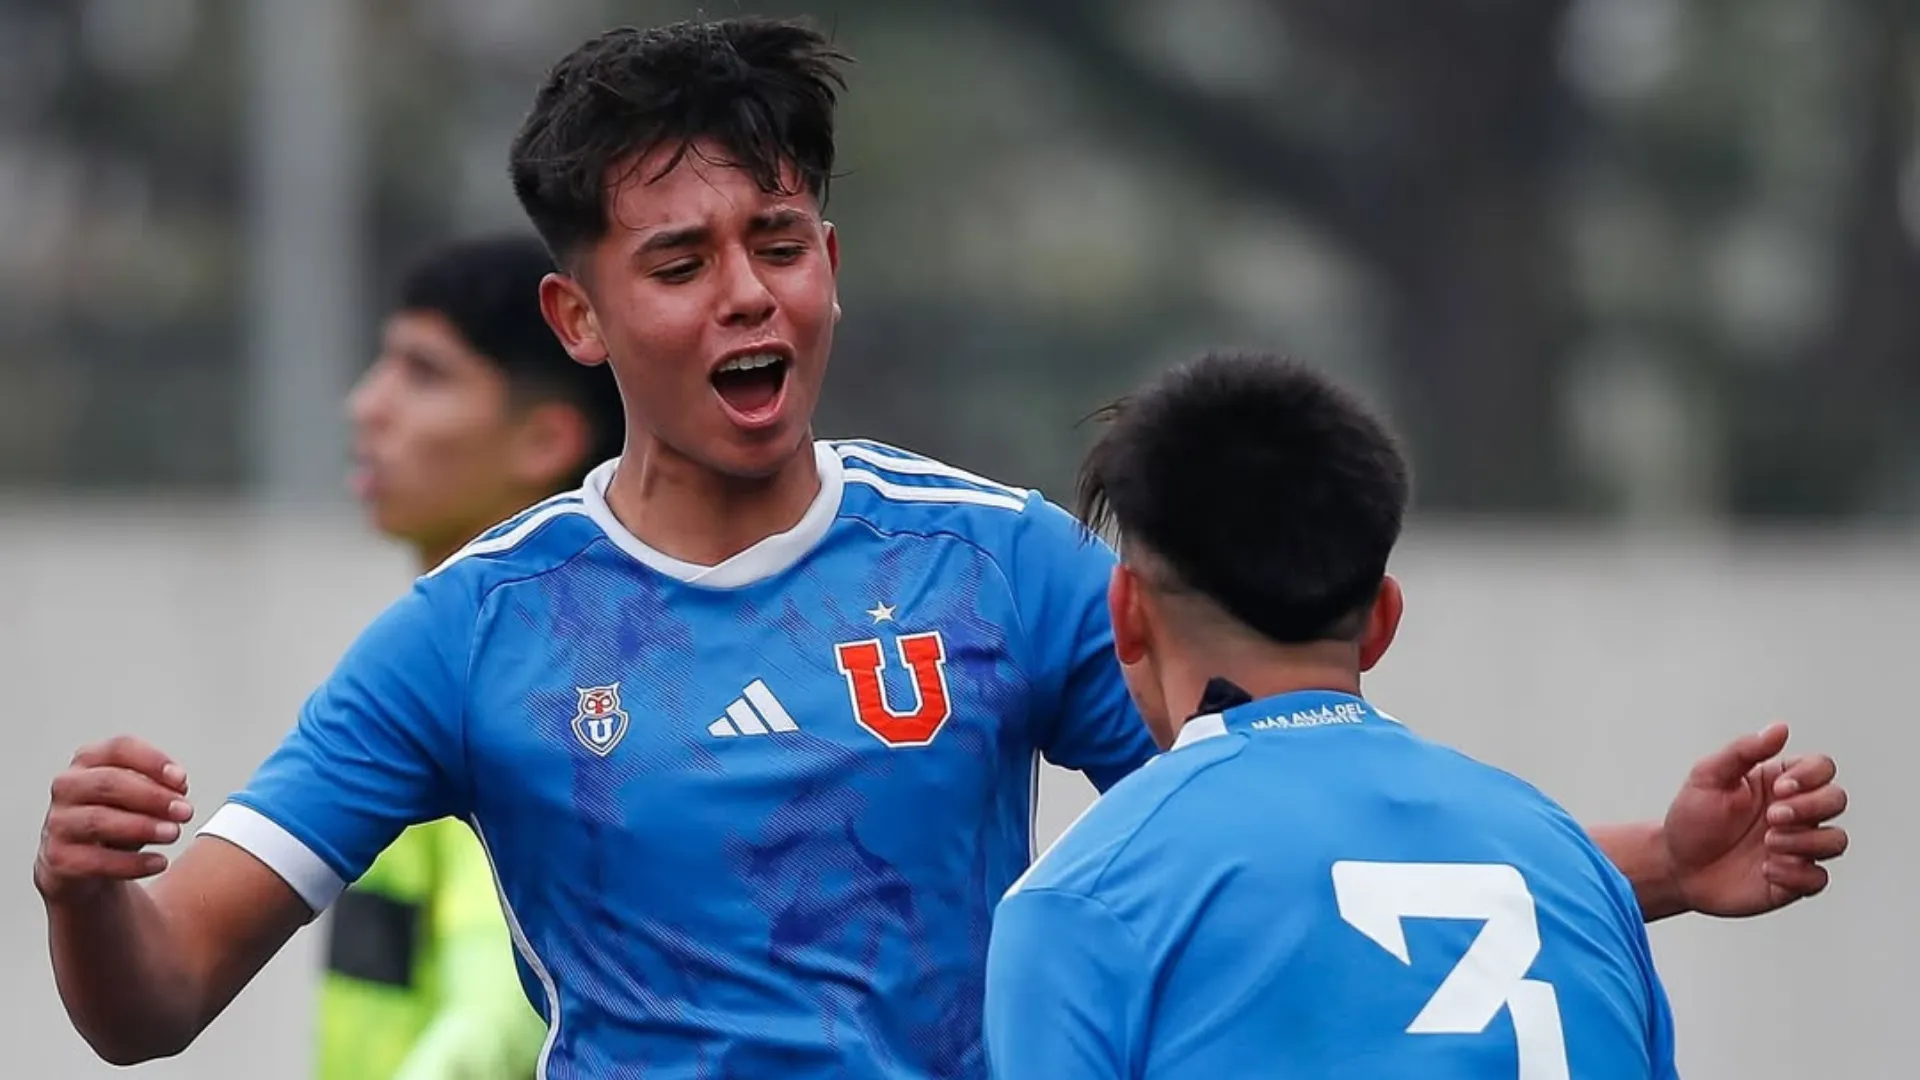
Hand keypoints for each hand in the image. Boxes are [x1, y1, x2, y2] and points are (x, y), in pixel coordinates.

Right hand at [35, 737, 194, 905]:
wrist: (86, 865)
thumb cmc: (117, 819)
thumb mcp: (140, 797)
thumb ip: (159, 787)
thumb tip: (177, 788)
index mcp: (90, 761)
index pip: (120, 748)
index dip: (153, 761)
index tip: (181, 780)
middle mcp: (68, 786)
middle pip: (108, 782)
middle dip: (152, 796)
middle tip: (184, 811)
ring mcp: (58, 822)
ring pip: (98, 820)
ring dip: (142, 827)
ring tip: (173, 834)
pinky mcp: (58, 858)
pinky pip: (94, 860)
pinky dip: (131, 863)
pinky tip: (158, 862)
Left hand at [1662, 723, 1848, 917]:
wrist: (1675, 866)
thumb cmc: (1691, 819)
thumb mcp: (1707, 777)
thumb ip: (1744, 750)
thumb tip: (1779, 728)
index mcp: (1778, 783)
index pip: (1822, 767)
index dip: (1810, 776)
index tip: (1779, 788)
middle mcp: (1794, 813)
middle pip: (1836, 799)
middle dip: (1810, 807)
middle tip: (1772, 817)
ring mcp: (1796, 846)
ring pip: (1835, 840)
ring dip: (1805, 842)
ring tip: (1767, 844)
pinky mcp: (1793, 879)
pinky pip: (1818, 878)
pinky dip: (1796, 874)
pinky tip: (1765, 870)